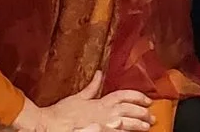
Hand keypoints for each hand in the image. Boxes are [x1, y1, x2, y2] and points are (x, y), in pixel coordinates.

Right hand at [14, 72, 154, 131]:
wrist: (48, 125)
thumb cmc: (60, 113)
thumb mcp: (77, 97)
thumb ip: (91, 87)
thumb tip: (98, 73)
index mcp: (99, 102)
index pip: (124, 94)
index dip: (138, 96)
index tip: (147, 100)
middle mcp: (103, 112)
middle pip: (128, 108)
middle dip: (142, 111)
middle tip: (151, 116)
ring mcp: (101, 124)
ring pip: (125, 122)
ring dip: (137, 124)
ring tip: (146, 126)